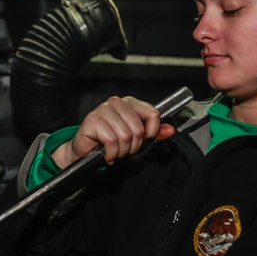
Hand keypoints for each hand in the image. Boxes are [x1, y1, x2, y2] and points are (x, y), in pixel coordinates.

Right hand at [53, 96, 175, 166]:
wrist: (86, 150)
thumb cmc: (110, 141)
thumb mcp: (136, 137)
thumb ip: (153, 132)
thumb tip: (170, 130)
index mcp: (129, 103)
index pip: (152, 113)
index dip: (151, 132)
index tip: (143, 139)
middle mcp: (116, 102)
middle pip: (138, 128)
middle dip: (134, 146)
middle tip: (125, 149)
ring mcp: (103, 109)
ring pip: (125, 135)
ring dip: (122, 151)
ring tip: (115, 151)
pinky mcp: (92, 120)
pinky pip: (111, 141)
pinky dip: (111, 153)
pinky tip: (107, 153)